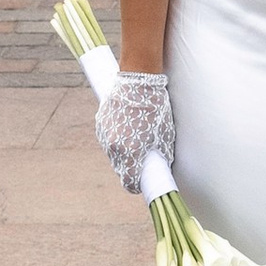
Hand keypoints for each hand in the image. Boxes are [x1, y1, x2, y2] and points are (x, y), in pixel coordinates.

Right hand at [95, 72, 173, 195]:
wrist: (139, 79)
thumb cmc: (156, 107)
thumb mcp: (165, 134)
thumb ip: (161, 156)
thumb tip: (161, 168)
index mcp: (131, 152)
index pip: (129, 182)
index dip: (137, 185)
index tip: (142, 184)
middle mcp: (114, 147)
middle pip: (120, 168)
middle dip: (131, 168)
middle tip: (143, 160)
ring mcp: (104, 135)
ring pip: (113, 154)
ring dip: (122, 152)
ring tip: (136, 138)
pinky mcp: (99, 123)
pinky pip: (107, 139)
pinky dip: (116, 138)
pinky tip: (127, 127)